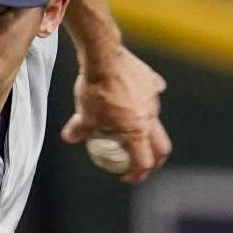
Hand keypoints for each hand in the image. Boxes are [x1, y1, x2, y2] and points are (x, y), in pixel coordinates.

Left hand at [61, 46, 171, 183]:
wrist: (104, 56)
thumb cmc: (96, 88)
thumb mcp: (83, 115)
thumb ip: (78, 131)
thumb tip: (71, 137)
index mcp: (137, 130)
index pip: (144, 162)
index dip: (137, 174)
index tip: (127, 176)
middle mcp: (151, 116)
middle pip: (161, 146)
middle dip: (153, 159)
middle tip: (140, 162)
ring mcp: (154, 98)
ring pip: (155, 119)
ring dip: (145, 129)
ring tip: (126, 127)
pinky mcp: (152, 80)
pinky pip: (152, 94)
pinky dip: (144, 102)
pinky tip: (132, 99)